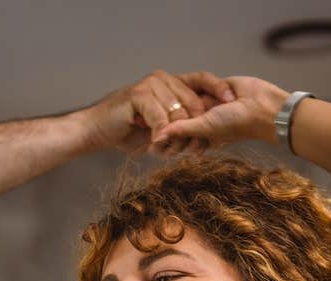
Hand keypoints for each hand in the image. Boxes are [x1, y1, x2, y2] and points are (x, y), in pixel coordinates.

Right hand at [79, 70, 235, 155]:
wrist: (98, 131)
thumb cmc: (128, 131)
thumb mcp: (161, 129)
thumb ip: (180, 126)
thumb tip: (206, 135)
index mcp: (171, 84)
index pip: (202, 80)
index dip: (218, 89)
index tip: (232, 103)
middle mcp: (163, 79)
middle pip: (194, 102)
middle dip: (195, 131)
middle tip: (190, 152)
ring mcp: (151, 85)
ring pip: (178, 114)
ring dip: (175, 139)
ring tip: (165, 152)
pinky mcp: (138, 95)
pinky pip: (160, 119)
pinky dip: (160, 136)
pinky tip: (154, 145)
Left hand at [151, 76, 289, 150]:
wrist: (262, 106)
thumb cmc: (236, 123)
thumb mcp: (205, 127)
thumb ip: (182, 130)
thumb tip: (159, 137)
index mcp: (202, 138)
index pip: (179, 142)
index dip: (164, 144)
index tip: (148, 147)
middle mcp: (204, 124)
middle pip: (179, 125)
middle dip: (165, 128)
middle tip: (143, 128)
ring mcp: (208, 107)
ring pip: (186, 108)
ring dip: (173, 108)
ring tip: (153, 112)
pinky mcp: (213, 90)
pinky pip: (196, 91)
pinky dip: (186, 92)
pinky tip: (168, 91)